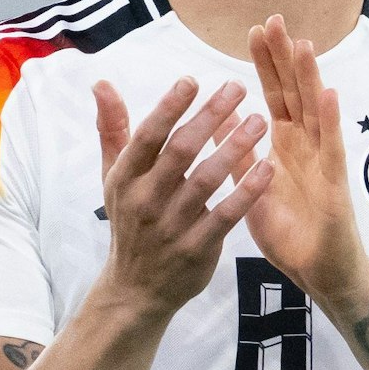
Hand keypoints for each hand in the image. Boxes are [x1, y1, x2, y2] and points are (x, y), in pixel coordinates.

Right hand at [94, 77, 271, 317]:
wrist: (135, 289)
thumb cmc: (130, 220)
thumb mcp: (114, 177)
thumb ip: (113, 129)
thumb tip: (101, 83)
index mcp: (126, 178)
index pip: (147, 136)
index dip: (169, 107)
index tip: (192, 80)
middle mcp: (145, 200)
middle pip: (180, 151)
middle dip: (210, 116)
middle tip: (238, 87)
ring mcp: (171, 226)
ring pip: (206, 180)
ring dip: (235, 147)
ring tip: (259, 121)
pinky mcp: (196, 248)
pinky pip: (226, 215)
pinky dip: (247, 192)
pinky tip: (267, 169)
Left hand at [241, 15, 368, 307]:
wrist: (321, 274)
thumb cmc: (291, 233)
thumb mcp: (253, 188)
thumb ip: (239, 154)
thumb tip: (220, 119)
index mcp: (286, 146)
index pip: (276, 96)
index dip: (267, 64)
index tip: (255, 30)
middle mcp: (307, 146)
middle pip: (295, 93)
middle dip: (285, 58)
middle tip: (274, 20)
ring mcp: (324, 162)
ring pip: (317, 111)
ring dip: (310, 78)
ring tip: (303, 44)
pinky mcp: (336, 185)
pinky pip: (332, 148)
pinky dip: (331, 120)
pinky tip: (329, 95)